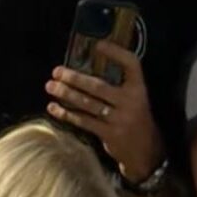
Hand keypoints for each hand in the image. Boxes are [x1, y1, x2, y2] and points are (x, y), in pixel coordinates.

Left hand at [46, 39, 163, 182]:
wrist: (146, 152)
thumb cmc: (133, 118)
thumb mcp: (132, 99)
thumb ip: (115, 85)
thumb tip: (80, 66)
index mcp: (139, 89)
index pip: (132, 65)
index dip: (116, 53)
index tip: (98, 44)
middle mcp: (132, 102)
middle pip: (98, 86)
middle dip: (75, 78)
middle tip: (56, 71)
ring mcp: (121, 119)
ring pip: (88, 104)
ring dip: (66, 94)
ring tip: (50, 86)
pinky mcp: (110, 134)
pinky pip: (84, 121)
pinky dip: (66, 114)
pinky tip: (53, 107)